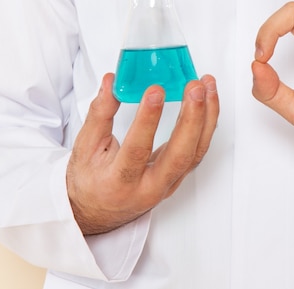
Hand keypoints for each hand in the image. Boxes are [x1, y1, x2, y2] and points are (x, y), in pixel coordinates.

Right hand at [66, 73, 218, 234]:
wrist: (97, 210)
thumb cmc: (89, 181)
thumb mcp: (85, 147)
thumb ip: (99, 113)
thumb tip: (112, 81)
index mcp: (119, 182)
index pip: (137, 151)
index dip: (148, 120)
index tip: (155, 91)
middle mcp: (149, 188)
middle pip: (179, 155)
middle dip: (192, 118)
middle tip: (195, 88)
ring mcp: (168, 184)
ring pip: (196, 152)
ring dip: (206, 116)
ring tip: (207, 86)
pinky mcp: (179, 177)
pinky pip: (199, 150)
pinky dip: (207, 124)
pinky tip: (209, 101)